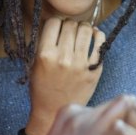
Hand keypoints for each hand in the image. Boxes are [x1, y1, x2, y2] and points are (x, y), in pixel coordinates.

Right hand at [26, 17, 104, 134]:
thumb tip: (55, 24)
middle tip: (70, 30)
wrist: (53, 112)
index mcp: (45, 55)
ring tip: (81, 31)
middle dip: (70, 24)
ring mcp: (80, 64)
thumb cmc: (42, 88)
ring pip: (86, 29)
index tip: (57, 26)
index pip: (53, 23)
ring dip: (83, 27)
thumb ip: (43, 44)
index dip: (55, 22)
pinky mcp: (94, 70)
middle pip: (70, 24)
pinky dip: (98, 35)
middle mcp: (63, 57)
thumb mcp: (34, 65)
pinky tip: (94, 35)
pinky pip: (100, 43)